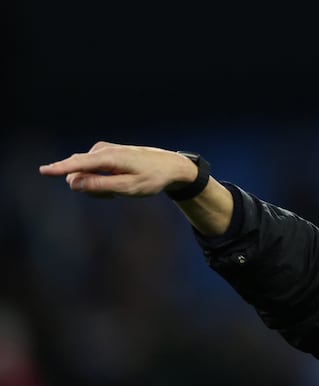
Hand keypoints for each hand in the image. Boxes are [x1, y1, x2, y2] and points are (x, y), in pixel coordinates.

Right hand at [39, 141, 198, 197]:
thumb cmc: (152, 178)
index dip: (60, 169)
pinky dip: (99, 180)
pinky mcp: (104, 154)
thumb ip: (100, 186)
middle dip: (88, 188)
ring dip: (95, 186)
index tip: (43, 171)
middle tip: (112, 196)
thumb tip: (72, 183)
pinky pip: (90, 170)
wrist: (169, 165)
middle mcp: (102, 150)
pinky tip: (116, 182)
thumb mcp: (129, 188)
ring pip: (83, 173)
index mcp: (110, 157)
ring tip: (117, 190)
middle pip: (79, 172)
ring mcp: (102, 150)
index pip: (79, 163)